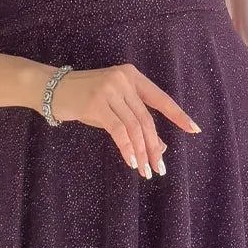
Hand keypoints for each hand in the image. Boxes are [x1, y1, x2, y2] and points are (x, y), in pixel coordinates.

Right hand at [49, 64, 201, 175]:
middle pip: (147, 119)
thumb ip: (134, 123)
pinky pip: (118, 130)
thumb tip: (160, 149)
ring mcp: (110, 90)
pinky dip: (127, 148)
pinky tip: (131, 161)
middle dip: (155, 146)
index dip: (178, 115)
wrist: (52, 89)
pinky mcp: (96, 103)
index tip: (194, 129)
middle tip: (160, 168)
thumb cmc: (85, 100)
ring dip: (142, 152)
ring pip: (134, 127)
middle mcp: (124, 80)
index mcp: (132, 76)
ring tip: (145, 171)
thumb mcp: (113, 109)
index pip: (160, 98)